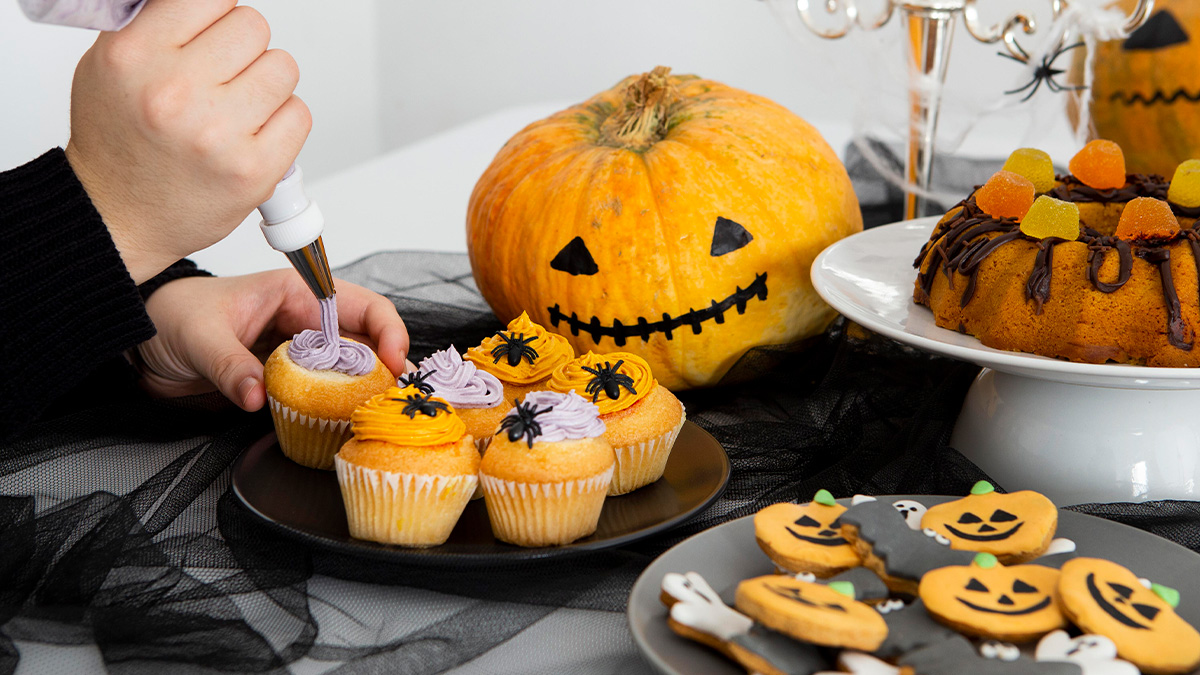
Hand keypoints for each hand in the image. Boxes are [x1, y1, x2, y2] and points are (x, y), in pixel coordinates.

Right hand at [65, 0, 310, 283]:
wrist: (118, 216)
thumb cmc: (119, 142)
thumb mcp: (112, 64)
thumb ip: (158, 24)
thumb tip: (216, 5)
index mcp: (135, 55)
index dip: (216, 16)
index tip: (210, 35)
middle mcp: (177, 94)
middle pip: (254, 27)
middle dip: (243, 49)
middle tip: (222, 77)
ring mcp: (219, 134)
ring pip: (283, 67)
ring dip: (267, 84)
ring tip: (236, 107)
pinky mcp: (255, 170)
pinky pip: (299, 114)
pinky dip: (283, 121)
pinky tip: (252, 134)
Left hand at [135, 270, 408, 409]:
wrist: (142, 343)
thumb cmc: (171, 317)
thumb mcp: (198, 338)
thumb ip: (229, 365)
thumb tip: (257, 394)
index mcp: (294, 293)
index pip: (361, 305)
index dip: (386, 330)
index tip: (393, 362)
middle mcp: (305, 320)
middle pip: (365, 341)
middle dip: (384, 368)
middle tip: (392, 397)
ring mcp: (298, 351)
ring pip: (348, 369)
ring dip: (365, 390)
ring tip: (376, 412)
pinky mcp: (287, 378)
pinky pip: (322, 391)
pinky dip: (337, 406)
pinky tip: (345, 422)